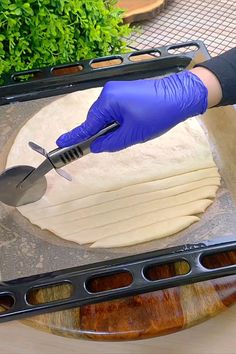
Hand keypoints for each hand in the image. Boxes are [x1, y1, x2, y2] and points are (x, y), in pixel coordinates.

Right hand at [56, 71, 207, 152]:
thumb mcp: (133, 134)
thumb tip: (96, 146)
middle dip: (102, 133)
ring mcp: (117, 90)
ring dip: (112, 127)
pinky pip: (115, 110)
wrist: (181, 95)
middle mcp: (108, 92)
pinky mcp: (126, 91)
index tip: (60, 142)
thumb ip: (111, 143)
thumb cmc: (157, 114)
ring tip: (130, 133)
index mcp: (108, 101)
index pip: (87, 124)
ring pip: (107, 116)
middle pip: (96, 119)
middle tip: (112, 144)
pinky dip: (118, 120)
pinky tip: (131, 126)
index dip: (75, 136)